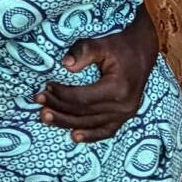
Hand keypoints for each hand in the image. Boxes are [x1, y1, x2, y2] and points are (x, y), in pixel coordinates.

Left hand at [36, 9, 159, 142]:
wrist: (143, 51)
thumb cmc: (120, 47)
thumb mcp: (101, 44)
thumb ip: (83, 51)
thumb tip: (65, 65)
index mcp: (117, 88)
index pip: (82, 98)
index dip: (61, 95)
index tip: (46, 87)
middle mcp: (123, 106)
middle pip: (83, 114)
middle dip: (58, 109)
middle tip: (39, 102)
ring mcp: (125, 115)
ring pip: (90, 124)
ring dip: (66, 122)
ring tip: (46, 117)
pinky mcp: (125, 117)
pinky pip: (106, 131)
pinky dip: (90, 135)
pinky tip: (74, 136)